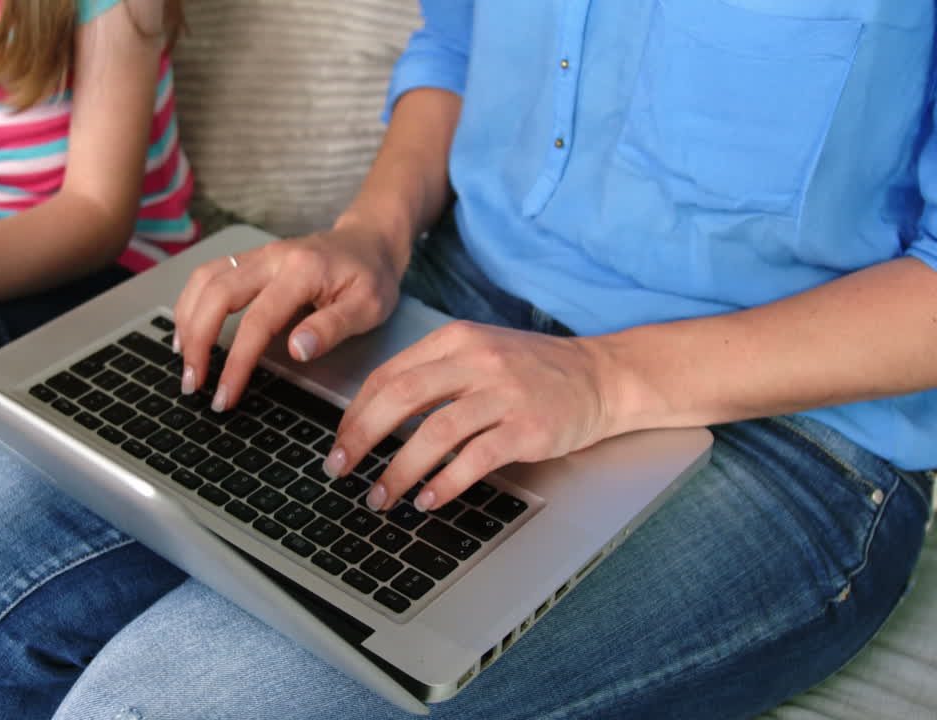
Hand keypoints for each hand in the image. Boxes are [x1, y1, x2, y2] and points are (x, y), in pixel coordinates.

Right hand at [174, 223, 406, 410]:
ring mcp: (257, 256)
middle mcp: (272, 258)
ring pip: (204, 280)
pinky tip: (187, 332)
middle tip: (193, 383)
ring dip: (187, 321)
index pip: (258, 321)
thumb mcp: (368, 307)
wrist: (369, 241)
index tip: (225, 395)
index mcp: (302, 271)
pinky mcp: (249, 260)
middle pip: (217, 294)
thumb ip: (332, 328)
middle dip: (198, 342)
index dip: (236, 362)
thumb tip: (295, 351)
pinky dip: (190, 304)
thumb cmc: (370, 277)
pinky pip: (207, 276)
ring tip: (186, 362)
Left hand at [325, 321, 614, 512]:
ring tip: (380, 496)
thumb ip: (433, 374)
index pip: (389, 374)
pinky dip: (444, 483)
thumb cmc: (533, 371)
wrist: (602, 376)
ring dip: (399, 470)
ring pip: (434, 433)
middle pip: (400, 397)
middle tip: (340, 468)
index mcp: (456, 339)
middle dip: (362, 437)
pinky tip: (427, 500)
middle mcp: (476, 361)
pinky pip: (474, 459)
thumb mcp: (479, 353)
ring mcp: (503, 394)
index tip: (339, 442)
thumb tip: (374, 416)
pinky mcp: (527, 428)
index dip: (356, 412)